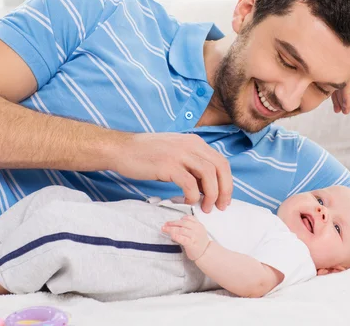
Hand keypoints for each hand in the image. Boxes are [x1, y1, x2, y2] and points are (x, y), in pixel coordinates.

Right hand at [112, 133, 231, 212]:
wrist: (122, 149)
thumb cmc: (148, 155)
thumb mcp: (176, 153)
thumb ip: (192, 165)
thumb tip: (207, 186)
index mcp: (195, 143)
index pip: (221, 162)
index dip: (227, 182)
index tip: (224, 199)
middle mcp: (191, 145)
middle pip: (220, 168)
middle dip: (224, 190)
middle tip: (220, 207)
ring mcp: (180, 154)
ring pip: (208, 174)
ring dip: (211, 194)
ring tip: (205, 207)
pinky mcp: (168, 165)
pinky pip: (189, 183)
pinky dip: (192, 195)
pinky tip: (188, 202)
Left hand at [162, 215, 209, 260]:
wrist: (206, 253)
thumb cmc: (200, 242)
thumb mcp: (199, 230)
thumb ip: (191, 225)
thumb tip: (178, 223)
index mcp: (198, 225)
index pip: (188, 218)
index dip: (179, 219)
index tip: (172, 222)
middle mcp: (196, 229)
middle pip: (182, 223)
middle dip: (172, 223)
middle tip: (165, 224)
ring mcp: (194, 236)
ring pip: (181, 230)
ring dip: (171, 229)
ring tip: (165, 229)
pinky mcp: (191, 244)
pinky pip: (182, 238)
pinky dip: (176, 236)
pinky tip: (171, 235)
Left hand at [331, 51, 349, 115]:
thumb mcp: (346, 85)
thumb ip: (332, 77)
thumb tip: (309, 76)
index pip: (331, 67)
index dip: (328, 86)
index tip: (331, 102)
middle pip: (334, 71)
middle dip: (333, 93)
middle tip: (336, 108)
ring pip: (339, 77)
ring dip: (339, 97)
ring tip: (341, 109)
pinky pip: (347, 81)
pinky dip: (345, 97)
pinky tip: (347, 108)